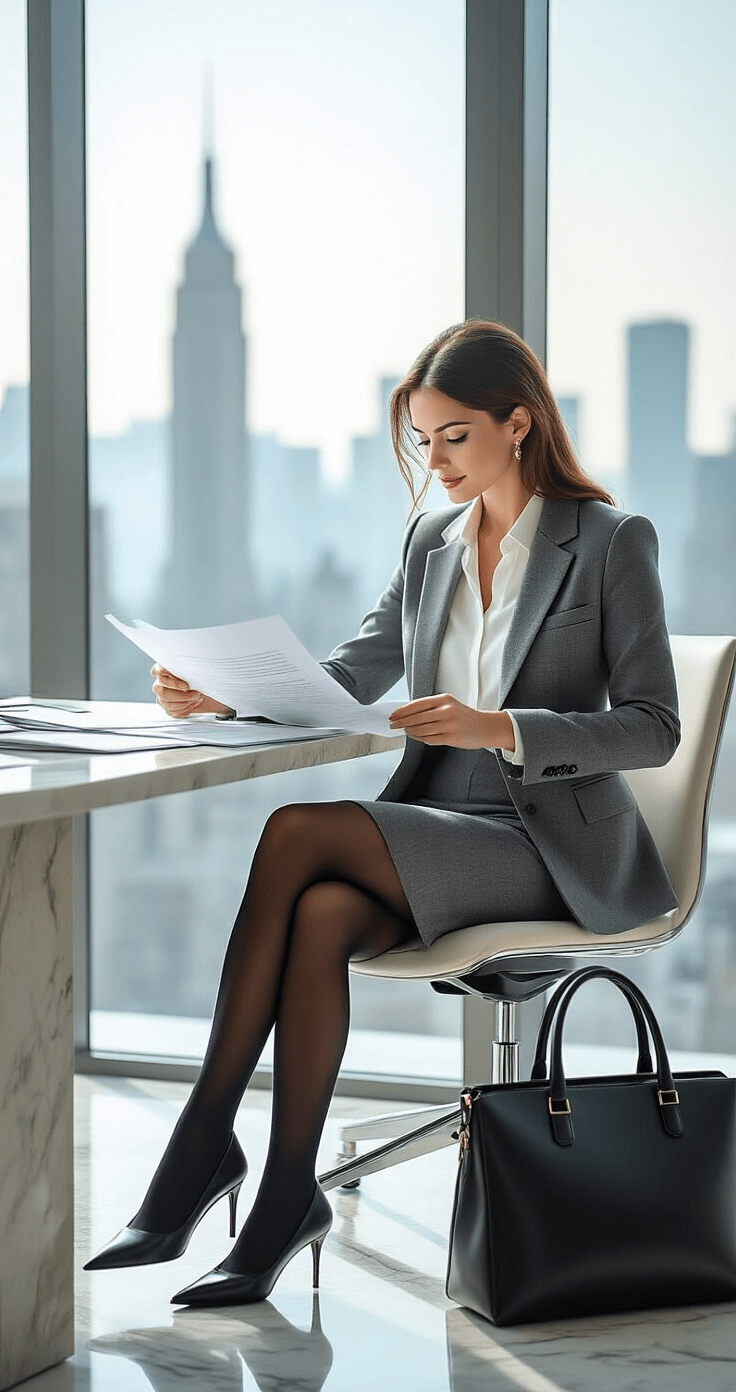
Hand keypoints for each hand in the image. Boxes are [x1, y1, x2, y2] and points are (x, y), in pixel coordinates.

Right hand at [150, 665, 233, 718]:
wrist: (209, 689)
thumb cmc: (201, 676)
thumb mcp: (197, 668)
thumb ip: (188, 667)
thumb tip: (188, 666)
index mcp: (163, 669)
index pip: (158, 673)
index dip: (173, 682)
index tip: (187, 685)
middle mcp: (160, 682)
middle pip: (161, 691)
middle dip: (181, 695)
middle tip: (195, 693)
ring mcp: (162, 695)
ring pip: (166, 703)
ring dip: (185, 702)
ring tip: (197, 698)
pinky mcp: (168, 706)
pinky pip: (172, 711)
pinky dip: (185, 709)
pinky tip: (194, 703)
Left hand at [388, 695, 514, 749]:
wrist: (486, 727)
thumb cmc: (465, 716)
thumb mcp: (450, 705)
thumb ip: (431, 708)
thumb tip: (407, 714)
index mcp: (444, 699)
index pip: (417, 704)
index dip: (402, 711)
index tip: (393, 715)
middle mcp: (446, 711)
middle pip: (416, 718)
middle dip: (401, 722)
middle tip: (393, 725)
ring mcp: (449, 725)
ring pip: (421, 730)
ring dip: (410, 731)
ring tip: (406, 731)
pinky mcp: (451, 738)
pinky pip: (429, 739)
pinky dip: (419, 739)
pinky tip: (416, 736)